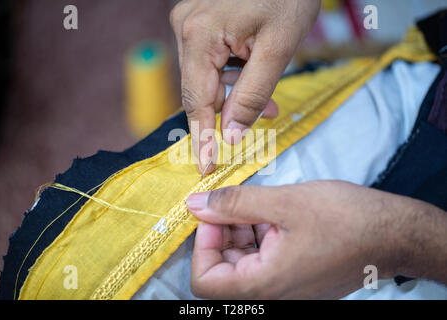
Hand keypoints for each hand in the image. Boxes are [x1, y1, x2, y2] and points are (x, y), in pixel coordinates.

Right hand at [170, 0, 319, 172]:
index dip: (202, 139)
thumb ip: (252, 96)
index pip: (197, 101)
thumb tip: (231, 134)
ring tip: (268, 103)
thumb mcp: (278, 50)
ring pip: (207, 76)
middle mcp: (186, 28)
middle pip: (200, 89)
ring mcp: (190, 21)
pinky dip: (232, 73)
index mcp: (199, 36)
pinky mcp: (200, 20)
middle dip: (228, 112)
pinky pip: (210, 59)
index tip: (205, 168)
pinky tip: (254, 74)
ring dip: (234, 93)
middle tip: (262, 123)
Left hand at [186, 181, 446, 298]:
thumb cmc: (345, 219)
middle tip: (241, 203)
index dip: (202, 245)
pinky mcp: (297, 279)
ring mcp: (286, 289)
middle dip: (224, 232)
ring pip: (244, 262)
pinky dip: (261, 236)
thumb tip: (194, 205)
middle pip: (224, 270)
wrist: (394, 233)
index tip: (215, 214)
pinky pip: (265, 261)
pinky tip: (275, 214)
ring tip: (263, 206)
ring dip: (244, 231)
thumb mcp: (283, 203)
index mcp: (264, 285)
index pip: (204, 282)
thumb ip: (234, 204)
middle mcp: (273, 296)